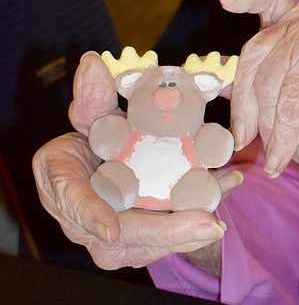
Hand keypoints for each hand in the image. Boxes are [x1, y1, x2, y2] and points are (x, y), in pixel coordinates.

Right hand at [31, 52, 236, 270]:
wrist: (96, 169)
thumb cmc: (86, 144)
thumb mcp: (86, 118)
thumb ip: (91, 97)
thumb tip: (91, 62)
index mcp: (65, 192)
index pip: (76, 206)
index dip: (93, 216)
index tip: (112, 228)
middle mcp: (91, 226)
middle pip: (130, 235)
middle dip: (171, 233)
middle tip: (208, 224)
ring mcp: (119, 240)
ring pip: (159, 242)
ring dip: (197, 222)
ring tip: (227, 190)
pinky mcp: (145, 242)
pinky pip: (176, 234)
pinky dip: (203, 209)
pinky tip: (227, 185)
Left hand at [217, 0, 298, 249]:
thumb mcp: (276, 95)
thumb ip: (252, 81)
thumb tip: (218, 81)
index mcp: (298, 21)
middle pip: (252, 55)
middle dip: (245, 104)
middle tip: (244, 137)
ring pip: (266, 86)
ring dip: (267, 127)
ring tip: (278, 146)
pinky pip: (286, 113)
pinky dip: (281, 142)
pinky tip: (278, 160)